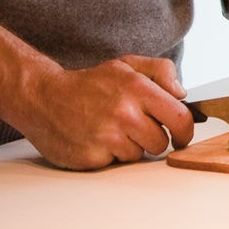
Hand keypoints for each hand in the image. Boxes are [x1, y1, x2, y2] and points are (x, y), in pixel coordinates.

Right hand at [16, 55, 193, 169]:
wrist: (43, 98)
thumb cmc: (89, 84)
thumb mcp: (126, 65)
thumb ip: (161, 71)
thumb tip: (181, 93)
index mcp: (137, 88)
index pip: (180, 118)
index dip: (185, 131)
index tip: (181, 135)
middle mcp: (124, 113)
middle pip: (161, 142)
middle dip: (152, 137)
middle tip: (134, 127)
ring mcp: (107, 137)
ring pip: (139, 155)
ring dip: (130, 146)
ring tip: (111, 130)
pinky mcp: (92, 157)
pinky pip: (115, 163)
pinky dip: (109, 155)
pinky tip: (96, 139)